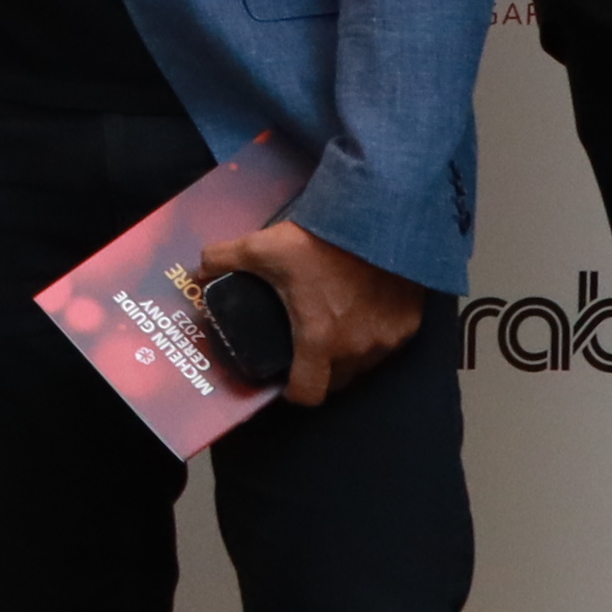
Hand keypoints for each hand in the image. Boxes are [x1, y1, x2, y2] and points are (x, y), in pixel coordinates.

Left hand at [197, 216, 427, 411]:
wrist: (380, 218)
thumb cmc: (320, 239)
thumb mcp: (262, 247)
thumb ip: (223, 260)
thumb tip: (200, 269)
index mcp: (319, 341)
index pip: (308, 394)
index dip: (293, 391)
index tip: (285, 377)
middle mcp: (358, 350)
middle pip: (336, 382)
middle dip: (319, 372)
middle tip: (305, 347)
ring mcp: (388, 340)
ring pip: (364, 366)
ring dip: (348, 356)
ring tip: (334, 328)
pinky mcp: (410, 324)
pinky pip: (388, 344)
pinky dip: (375, 337)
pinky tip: (363, 313)